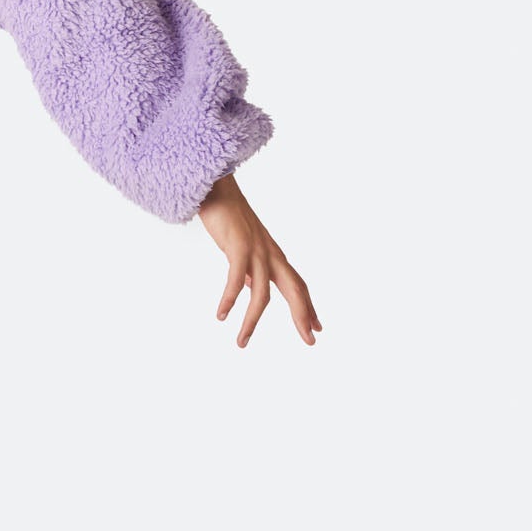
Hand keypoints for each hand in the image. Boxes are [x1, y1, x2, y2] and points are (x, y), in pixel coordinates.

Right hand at [197, 174, 320, 347]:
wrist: (215, 187)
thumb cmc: (225, 215)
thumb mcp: (239, 246)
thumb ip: (246, 266)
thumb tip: (245, 285)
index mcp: (272, 254)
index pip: (297, 285)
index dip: (307, 307)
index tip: (316, 329)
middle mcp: (269, 253)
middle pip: (294, 289)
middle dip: (302, 316)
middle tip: (310, 341)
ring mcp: (255, 249)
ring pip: (261, 294)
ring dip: (252, 321)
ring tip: (241, 343)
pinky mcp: (238, 245)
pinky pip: (236, 278)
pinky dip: (229, 298)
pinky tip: (222, 314)